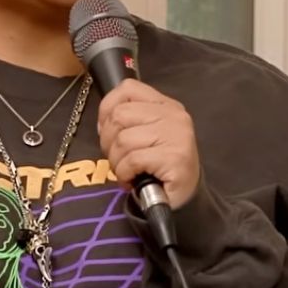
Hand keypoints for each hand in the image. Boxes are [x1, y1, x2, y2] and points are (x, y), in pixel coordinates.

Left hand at [97, 80, 201, 208]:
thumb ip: (131, 119)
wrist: (183, 198)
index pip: (127, 89)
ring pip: (122, 139)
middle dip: (108, 141)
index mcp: (166, 105)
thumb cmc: (160, 167)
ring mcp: (176, 135)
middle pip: (120, 115)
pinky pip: (131, 159)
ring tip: (127, 171)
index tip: (107, 130)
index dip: (107, 108)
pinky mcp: (174, 157)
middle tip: (117, 158)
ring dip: (116, 161)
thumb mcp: (147, 135)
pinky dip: (124, 173)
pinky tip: (132, 180)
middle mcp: (173, 115)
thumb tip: (104, 119)